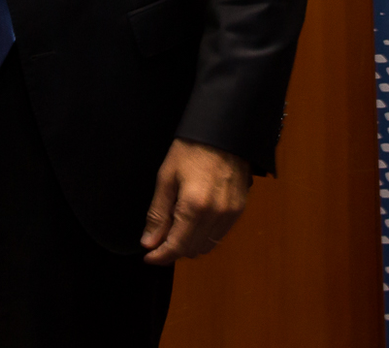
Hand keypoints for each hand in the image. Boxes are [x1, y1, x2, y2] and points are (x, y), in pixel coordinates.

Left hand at [140, 140, 250, 264]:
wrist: (222, 131)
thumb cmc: (191, 149)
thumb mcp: (166, 178)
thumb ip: (158, 214)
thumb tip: (149, 242)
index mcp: (194, 206)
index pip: (176, 246)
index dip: (160, 256)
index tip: (148, 257)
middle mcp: (216, 214)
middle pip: (192, 250)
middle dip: (173, 248)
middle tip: (158, 236)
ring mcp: (231, 213)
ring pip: (207, 245)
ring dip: (189, 243)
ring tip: (176, 225)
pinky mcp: (239, 209)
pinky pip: (219, 234)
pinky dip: (204, 234)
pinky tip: (193, 219)